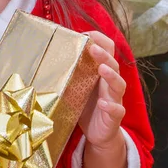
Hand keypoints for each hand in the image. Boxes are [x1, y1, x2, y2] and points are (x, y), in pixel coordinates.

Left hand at [79, 31, 126, 148]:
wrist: (98, 134)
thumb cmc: (85, 105)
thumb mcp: (77, 86)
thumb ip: (71, 71)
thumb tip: (49, 54)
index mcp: (100, 73)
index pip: (107, 51)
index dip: (100, 41)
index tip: (87, 34)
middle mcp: (109, 84)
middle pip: (113, 65)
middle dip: (104, 55)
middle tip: (93, 47)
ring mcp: (114, 100)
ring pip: (119, 85)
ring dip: (112, 76)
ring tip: (102, 69)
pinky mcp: (114, 117)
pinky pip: (117, 110)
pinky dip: (111, 106)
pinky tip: (102, 103)